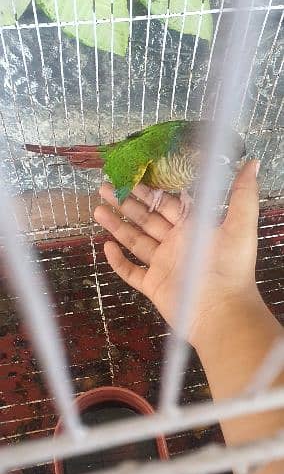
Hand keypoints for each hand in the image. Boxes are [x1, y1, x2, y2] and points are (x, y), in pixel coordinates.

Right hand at [94, 160, 259, 347]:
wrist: (222, 311)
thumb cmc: (231, 268)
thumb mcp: (240, 227)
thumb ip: (242, 195)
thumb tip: (252, 162)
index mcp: (193, 227)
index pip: (166, 203)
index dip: (149, 190)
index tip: (131, 175)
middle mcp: (175, 243)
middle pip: (146, 219)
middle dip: (126, 203)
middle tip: (105, 187)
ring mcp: (163, 265)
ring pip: (135, 241)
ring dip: (117, 226)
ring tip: (97, 209)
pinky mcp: (153, 285)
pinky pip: (131, 272)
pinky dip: (118, 261)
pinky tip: (106, 246)